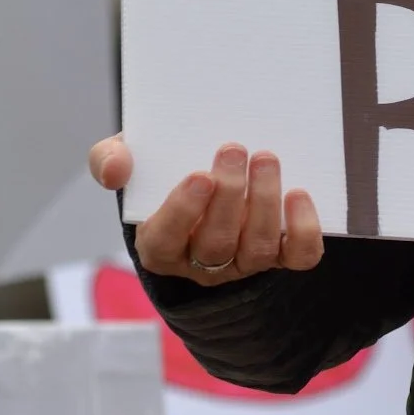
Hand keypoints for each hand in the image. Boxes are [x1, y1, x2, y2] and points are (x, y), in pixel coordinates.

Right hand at [89, 136, 322, 286]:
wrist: (205, 179)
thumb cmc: (161, 172)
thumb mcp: (129, 161)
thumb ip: (108, 160)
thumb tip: (115, 169)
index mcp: (159, 244)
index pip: (166, 240)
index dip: (183, 211)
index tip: (200, 176)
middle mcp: (201, 263)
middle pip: (216, 243)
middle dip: (230, 197)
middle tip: (235, 150)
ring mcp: (243, 263)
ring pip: (257, 248)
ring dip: (266, 204)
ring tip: (266, 160)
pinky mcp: (279, 257)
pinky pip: (298, 257)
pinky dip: (304, 231)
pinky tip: (300, 195)